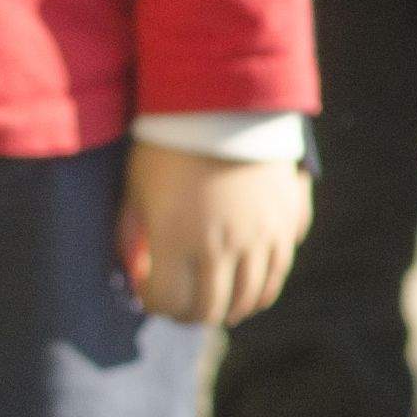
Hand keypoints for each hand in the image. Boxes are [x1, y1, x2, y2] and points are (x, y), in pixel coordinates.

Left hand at [120, 142, 310, 327]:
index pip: (167, 301)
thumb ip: (133, 235)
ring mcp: (257, 238)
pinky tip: (242, 292)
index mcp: (176, 238)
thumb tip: (135, 273)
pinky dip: (257, 293)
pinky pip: (274, 277)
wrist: (223, 103)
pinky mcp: (284, 226)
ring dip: (225, 309)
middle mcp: (219, 245)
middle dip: (187, 313)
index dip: (154, 303)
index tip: (149, 293)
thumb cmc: (168, 145)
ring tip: (212, 304)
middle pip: (207, 309)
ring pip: (245, 300)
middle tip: (178, 306)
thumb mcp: (137, 189)